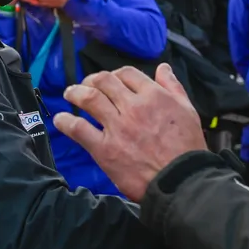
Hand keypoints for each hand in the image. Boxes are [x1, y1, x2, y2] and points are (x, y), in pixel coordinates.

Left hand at [54, 64, 204, 201]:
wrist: (181, 181)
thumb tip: (163, 68)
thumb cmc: (188, 148)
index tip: (109, 80)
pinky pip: (79, 130)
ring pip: (89, 99)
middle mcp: (133, 107)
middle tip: (85, 85)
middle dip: (91, 79)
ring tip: (69, 94)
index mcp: (154, 96)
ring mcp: (118, 127)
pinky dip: (66, 122)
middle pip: (104, 81)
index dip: (115, 74)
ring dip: (75, 93)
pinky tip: (60, 120)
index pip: (127, 74)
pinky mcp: (105, 149)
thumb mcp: (188, 110)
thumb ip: (173, 87)